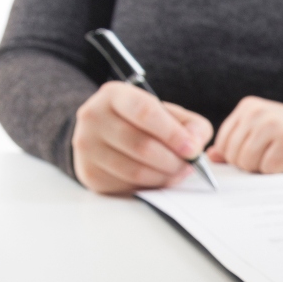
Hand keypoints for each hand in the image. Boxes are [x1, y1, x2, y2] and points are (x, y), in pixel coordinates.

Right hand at [72, 81, 212, 194]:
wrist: (106, 135)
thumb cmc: (144, 123)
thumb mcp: (170, 115)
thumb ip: (192, 126)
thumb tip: (195, 146)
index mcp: (114, 95)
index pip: (145, 112)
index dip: (173, 134)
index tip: (192, 150)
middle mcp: (94, 117)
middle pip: (141, 146)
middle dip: (173, 161)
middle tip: (189, 165)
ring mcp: (87, 146)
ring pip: (135, 171)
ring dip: (164, 176)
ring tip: (177, 172)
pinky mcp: (90, 173)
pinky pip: (127, 186)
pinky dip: (150, 186)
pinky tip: (158, 177)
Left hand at [208, 96, 282, 173]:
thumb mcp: (263, 136)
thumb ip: (236, 144)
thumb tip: (210, 158)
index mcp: (248, 108)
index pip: (223, 145)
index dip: (237, 159)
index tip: (259, 156)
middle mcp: (258, 112)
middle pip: (234, 156)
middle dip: (252, 166)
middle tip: (273, 158)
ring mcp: (273, 125)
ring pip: (248, 164)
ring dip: (266, 169)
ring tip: (282, 158)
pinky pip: (269, 169)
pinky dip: (280, 172)